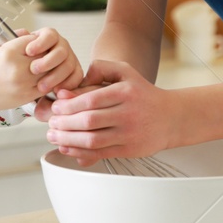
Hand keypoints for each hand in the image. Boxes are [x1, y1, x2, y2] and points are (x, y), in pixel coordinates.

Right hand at [0, 31, 43, 110]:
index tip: (33, 44)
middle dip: (43, 53)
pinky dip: (47, 80)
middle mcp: (18, 68)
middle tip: (40, 54)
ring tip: (40, 65)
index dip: (35, 41)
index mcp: (9, 53)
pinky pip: (47, 84)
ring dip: (47, 66)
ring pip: (48, 69)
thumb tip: (31, 32)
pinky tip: (40, 77)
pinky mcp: (29, 95)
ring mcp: (24, 83)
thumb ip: (14, 37)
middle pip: (44, 54)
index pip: (33, 40)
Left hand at [22, 27, 84, 94]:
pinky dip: (68, 84)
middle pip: (61, 51)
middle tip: (33, 70)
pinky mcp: (74, 72)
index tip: (29, 51)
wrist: (21, 77)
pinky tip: (55, 90)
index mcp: (47, 37)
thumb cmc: (16, 62)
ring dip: (55, 76)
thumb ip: (17, 40)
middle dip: (48, 61)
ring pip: (69, 65)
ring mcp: (69, 58)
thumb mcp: (13, 49)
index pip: (49, 35)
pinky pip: (77, 77)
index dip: (40, 43)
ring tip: (41, 86)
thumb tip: (23, 32)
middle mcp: (60, 46)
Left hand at [42, 59, 184, 166]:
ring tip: (54, 137)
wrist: (171, 117)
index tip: (56, 107)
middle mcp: (128, 113)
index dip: (68, 105)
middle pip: (88, 121)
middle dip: (64, 123)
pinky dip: (80, 152)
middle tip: (51, 123)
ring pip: (92, 139)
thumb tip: (75, 83)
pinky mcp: (129, 149)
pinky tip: (67, 148)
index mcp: (125, 92)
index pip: (90, 100)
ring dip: (68, 140)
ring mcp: (129, 133)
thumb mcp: (125, 72)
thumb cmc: (142, 94)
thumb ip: (100, 69)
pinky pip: (100, 153)